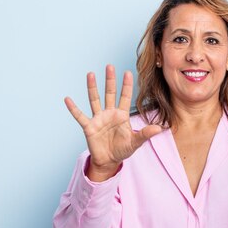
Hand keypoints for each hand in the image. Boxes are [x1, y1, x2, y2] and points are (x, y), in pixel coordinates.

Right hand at [64, 64, 162, 180]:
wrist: (109, 161)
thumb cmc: (122, 150)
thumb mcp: (135, 142)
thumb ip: (145, 134)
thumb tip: (160, 129)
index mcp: (122, 115)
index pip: (125, 97)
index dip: (126, 85)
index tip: (128, 72)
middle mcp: (110, 113)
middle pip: (110, 93)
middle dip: (110, 80)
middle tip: (110, 66)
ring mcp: (98, 119)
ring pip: (95, 100)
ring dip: (92, 87)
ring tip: (90, 74)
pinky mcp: (89, 127)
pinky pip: (80, 116)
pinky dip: (73, 108)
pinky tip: (67, 99)